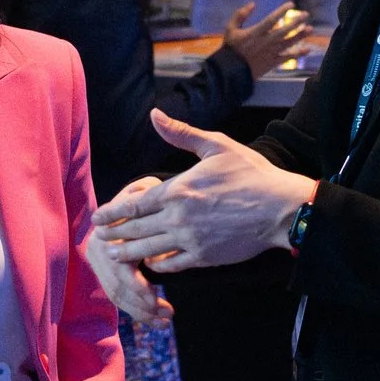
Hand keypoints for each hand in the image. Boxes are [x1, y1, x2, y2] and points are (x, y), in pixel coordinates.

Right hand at [85, 203, 173, 323]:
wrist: (127, 203)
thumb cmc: (143, 198)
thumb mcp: (143, 192)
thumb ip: (144, 197)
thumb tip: (143, 204)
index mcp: (107, 236)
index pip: (119, 270)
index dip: (137, 287)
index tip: (155, 299)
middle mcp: (99, 252)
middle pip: (117, 288)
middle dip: (142, 306)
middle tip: (168, 315)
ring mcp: (100, 265)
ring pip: (117, 297)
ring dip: (141, 312)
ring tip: (165, 320)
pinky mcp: (106, 275)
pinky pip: (118, 297)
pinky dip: (137, 311)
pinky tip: (155, 319)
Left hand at [94, 112, 316, 271]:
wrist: (281, 208)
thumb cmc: (251, 173)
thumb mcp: (216, 145)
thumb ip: (181, 133)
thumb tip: (155, 115)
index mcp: (178, 189)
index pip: (134, 203)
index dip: (113, 212)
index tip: (98, 216)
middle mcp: (179, 217)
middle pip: (136, 229)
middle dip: (114, 234)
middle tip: (98, 238)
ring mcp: (191, 240)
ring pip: (149, 250)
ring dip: (128, 253)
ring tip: (114, 255)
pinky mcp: (205, 257)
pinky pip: (173, 264)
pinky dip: (158, 266)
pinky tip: (150, 264)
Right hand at [218, 0, 309, 75]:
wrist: (231, 71)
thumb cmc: (230, 48)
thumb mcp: (230, 28)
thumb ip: (240, 15)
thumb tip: (252, 4)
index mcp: (256, 32)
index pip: (272, 19)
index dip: (282, 11)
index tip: (291, 5)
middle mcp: (266, 41)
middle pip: (284, 30)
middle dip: (296, 22)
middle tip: (306, 14)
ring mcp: (270, 52)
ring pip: (289, 43)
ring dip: (300, 35)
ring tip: (310, 29)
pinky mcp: (272, 62)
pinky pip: (288, 57)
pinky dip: (298, 54)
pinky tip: (307, 49)